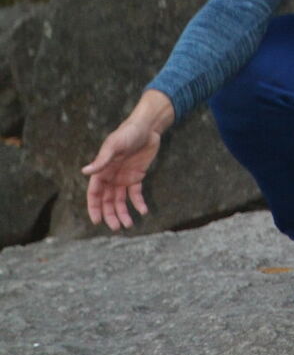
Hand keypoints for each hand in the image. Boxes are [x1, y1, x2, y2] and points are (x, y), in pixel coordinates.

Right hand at [81, 91, 173, 230]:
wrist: (148, 127)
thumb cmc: (128, 133)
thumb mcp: (114, 145)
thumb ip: (101, 160)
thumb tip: (84, 172)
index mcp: (102, 170)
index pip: (94, 193)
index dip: (94, 207)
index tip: (97, 221)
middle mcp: (111, 176)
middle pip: (107, 200)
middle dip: (110, 214)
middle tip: (116, 227)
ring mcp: (124, 177)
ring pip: (120, 200)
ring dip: (123, 213)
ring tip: (128, 225)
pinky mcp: (137, 176)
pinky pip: (135, 193)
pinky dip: (138, 203)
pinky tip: (143, 211)